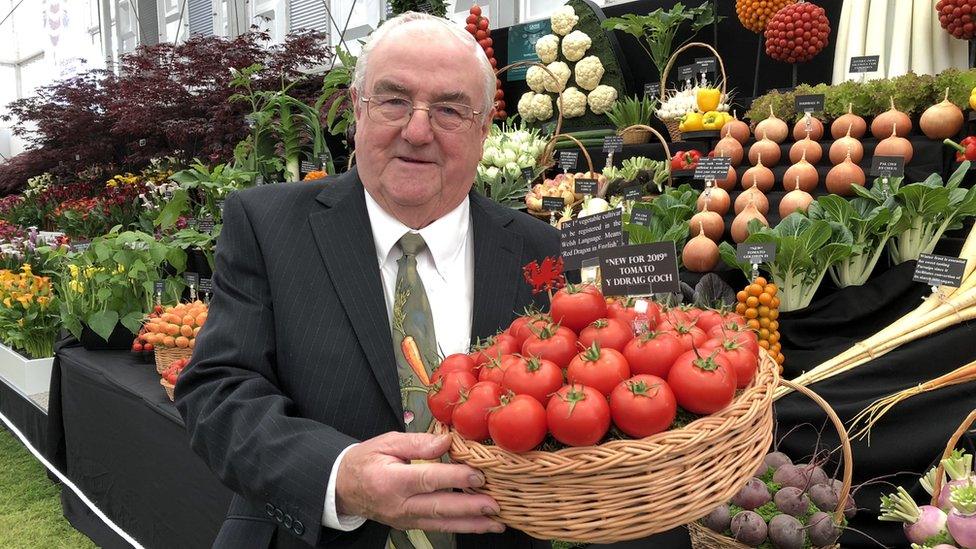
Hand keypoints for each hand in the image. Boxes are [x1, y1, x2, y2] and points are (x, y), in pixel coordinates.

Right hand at [335, 431, 504, 533]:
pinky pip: (438, 527)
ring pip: (442, 523)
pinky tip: (479, 524)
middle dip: (469, 508)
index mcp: (391, 480)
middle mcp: (399, 505)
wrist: (344, 487)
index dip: (454, 478)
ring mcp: (405, 519)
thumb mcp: (387, 443)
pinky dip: (461, 527)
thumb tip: (447, 441)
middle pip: (438, 507)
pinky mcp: (411, 525)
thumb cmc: (366, 461)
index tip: (478, 475)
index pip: (427, 479)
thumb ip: (418, 442)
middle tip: (494, 505)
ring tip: (496, 523)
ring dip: (471, 524)